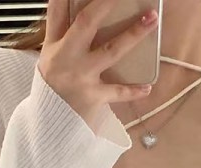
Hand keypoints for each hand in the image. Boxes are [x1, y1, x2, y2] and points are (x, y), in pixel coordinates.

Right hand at [39, 0, 157, 130]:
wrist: (50, 123)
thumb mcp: (49, 58)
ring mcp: (81, 77)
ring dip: (133, 35)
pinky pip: (117, 92)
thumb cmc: (53, 88)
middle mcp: (67, 57)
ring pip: (110, 51)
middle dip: (105, 4)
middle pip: (86, 23)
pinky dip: (133, 91)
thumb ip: (58, 31)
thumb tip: (66, 3)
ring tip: (151, 20)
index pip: (58, 11)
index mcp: (55, 45)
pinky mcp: (93, 97)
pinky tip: (148, 87)